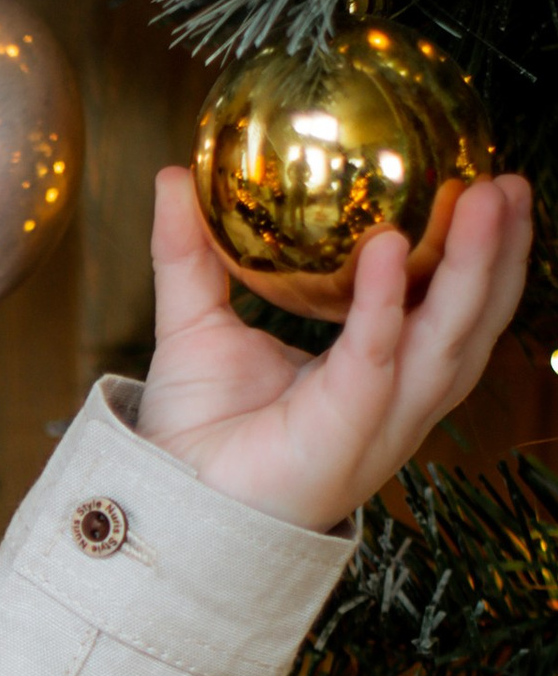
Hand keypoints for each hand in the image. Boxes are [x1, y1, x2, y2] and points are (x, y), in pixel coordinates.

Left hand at [134, 167, 533, 527]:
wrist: (165, 499)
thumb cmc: (195, 431)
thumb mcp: (194, 323)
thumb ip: (189, 253)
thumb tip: (172, 176)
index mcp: (377, 372)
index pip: (447, 309)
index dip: (477, 253)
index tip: (489, 186)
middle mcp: (393, 398)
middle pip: (473, 322)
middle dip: (503, 254)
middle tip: (510, 184)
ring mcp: (379, 421)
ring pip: (449, 339)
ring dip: (476, 268)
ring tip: (490, 200)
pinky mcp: (345, 434)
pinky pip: (375, 361)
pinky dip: (385, 305)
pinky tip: (389, 250)